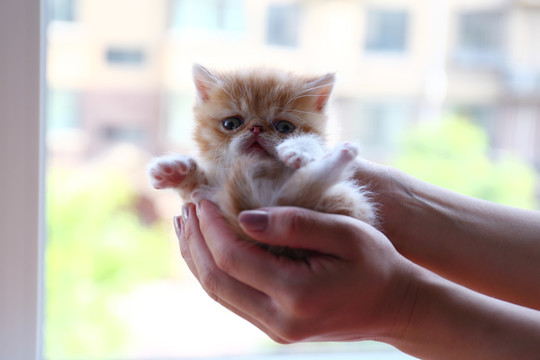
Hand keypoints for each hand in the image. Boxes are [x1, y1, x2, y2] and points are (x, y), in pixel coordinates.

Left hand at [176, 200, 414, 343]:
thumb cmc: (376, 264)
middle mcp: (278, 319)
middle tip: (186, 208)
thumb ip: (294, 224)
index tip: (202, 198)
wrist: (394, 307)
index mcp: (296, 294)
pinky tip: (208, 249)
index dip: (210, 226)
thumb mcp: (344, 233)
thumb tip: (244, 217)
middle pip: (216, 280)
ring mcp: (274, 327)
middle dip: (195, 241)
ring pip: (219, 292)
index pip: (232, 258)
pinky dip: (214, 270)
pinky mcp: (274, 325)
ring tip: (187, 225)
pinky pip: (232, 297)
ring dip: (198, 257)